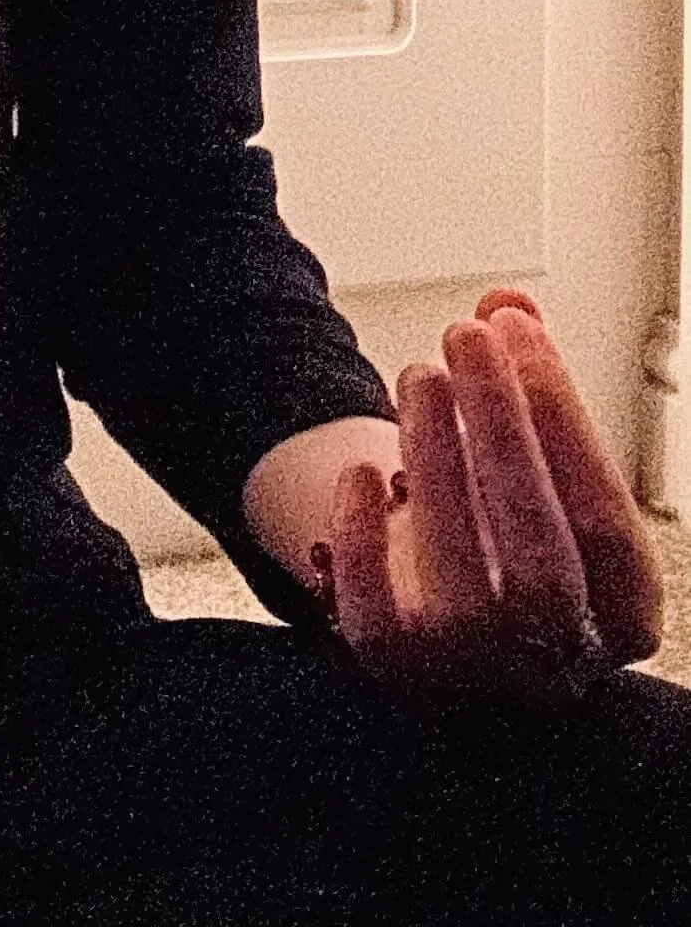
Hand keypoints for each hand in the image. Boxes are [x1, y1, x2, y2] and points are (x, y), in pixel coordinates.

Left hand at [322, 289, 665, 698]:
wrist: (436, 594)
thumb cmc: (502, 517)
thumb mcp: (528, 449)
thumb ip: (526, 379)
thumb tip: (509, 305)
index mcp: (619, 614)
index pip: (611, 530)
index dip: (564, 420)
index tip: (517, 329)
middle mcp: (561, 661)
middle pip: (543, 565)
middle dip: (504, 435)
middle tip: (465, 335)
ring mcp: (481, 677)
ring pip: (465, 595)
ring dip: (437, 464)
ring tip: (417, 373)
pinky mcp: (401, 677)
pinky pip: (378, 630)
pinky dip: (364, 548)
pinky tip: (361, 471)